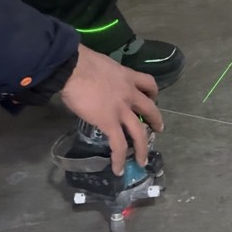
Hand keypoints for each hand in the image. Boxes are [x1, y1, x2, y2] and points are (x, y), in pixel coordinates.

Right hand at [60, 45, 162, 175]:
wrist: (74, 68)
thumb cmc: (81, 62)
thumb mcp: (102, 64)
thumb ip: (106, 75)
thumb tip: (97, 81)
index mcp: (127, 76)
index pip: (148, 83)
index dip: (153, 93)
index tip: (152, 98)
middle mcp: (129, 94)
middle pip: (150, 109)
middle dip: (156, 120)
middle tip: (158, 128)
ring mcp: (121, 110)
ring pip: (139, 132)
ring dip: (143, 147)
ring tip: (143, 160)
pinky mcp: (109, 123)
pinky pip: (119, 145)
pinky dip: (120, 159)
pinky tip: (118, 169)